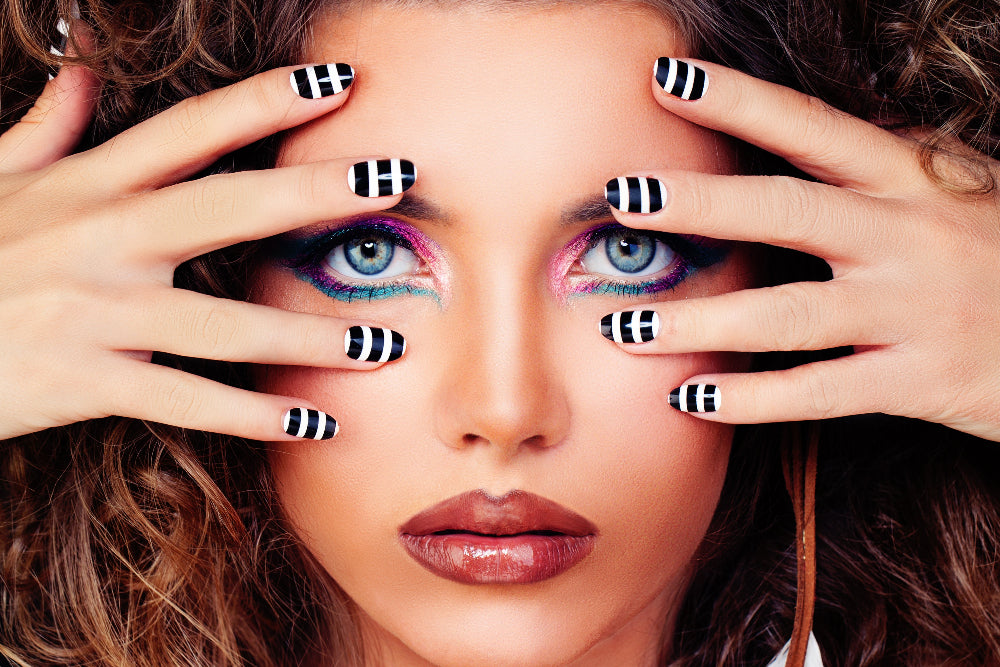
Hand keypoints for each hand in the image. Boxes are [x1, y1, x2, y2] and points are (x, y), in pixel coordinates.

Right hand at [0, 59, 409, 440]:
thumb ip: (44, 129)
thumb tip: (78, 74)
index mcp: (91, 184)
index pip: (193, 130)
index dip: (267, 101)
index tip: (338, 81)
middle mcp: (103, 236)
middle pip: (227, 204)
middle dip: (315, 190)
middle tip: (396, 181)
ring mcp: (97, 310)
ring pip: (223, 322)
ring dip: (309, 336)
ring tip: (382, 345)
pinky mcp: (86, 377)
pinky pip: (184, 399)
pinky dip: (252, 417)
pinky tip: (311, 424)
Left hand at [602, 57, 999, 440]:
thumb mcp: (954, 191)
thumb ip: (880, 169)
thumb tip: (796, 136)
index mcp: (908, 178)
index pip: (809, 127)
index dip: (737, 101)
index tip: (666, 79)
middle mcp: (905, 235)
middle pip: (785, 211)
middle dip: (699, 203)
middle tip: (622, 197)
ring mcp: (910, 309)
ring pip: (786, 315)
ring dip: (700, 321)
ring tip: (626, 328)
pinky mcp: (919, 379)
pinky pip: (819, 392)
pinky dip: (751, 400)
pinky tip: (690, 399)